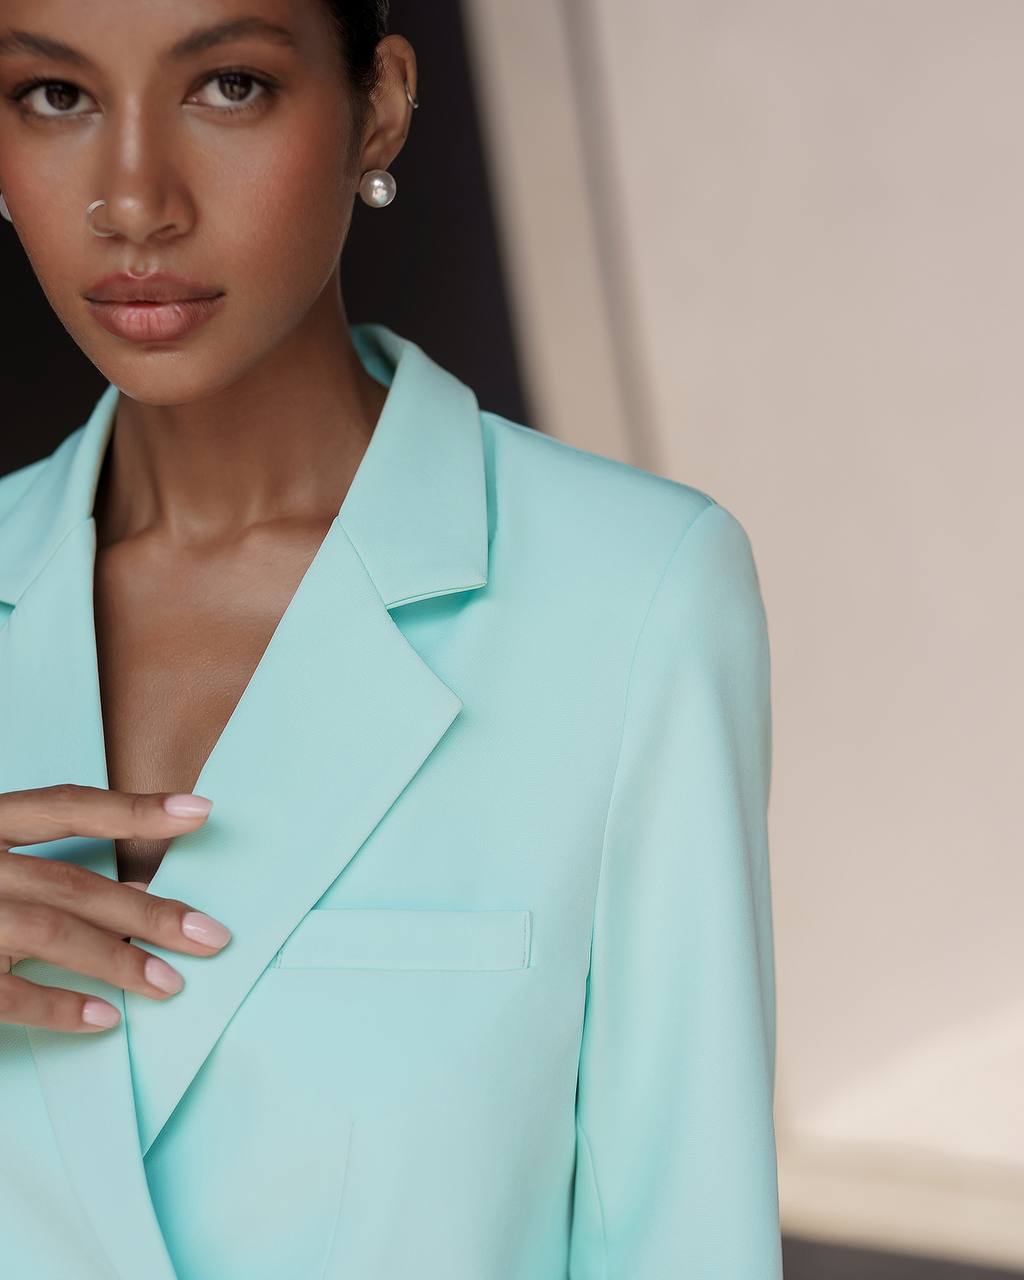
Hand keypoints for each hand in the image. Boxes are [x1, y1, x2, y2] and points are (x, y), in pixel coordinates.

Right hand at [0, 784, 230, 1032]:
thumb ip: (32, 860)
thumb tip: (128, 892)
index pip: (66, 805)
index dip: (134, 807)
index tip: (201, 810)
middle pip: (75, 881)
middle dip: (149, 911)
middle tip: (212, 936)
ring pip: (50, 932)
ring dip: (117, 961)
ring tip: (170, 984)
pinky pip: (3, 992)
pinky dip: (55, 1006)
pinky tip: (102, 1020)